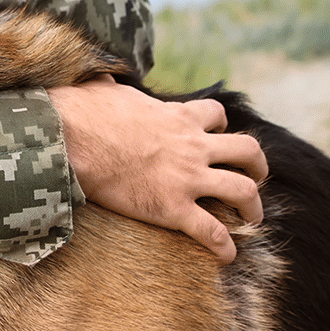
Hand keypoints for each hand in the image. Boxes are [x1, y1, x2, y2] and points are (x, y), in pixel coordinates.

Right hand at [49, 75, 267, 263]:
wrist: (71, 139)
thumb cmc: (83, 112)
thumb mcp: (106, 88)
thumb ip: (115, 84)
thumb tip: (101, 74)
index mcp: (177, 116)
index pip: (216, 114)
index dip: (221, 126)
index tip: (217, 136)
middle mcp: (192, 145)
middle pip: (247, 151)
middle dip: (258, 167)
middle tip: (254, 178)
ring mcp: (186, 178)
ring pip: (243, 191)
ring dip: (253, 207)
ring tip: (252, 218)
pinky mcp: (172, 208)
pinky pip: (212, 232)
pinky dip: (225, 247)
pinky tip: (227, 256)